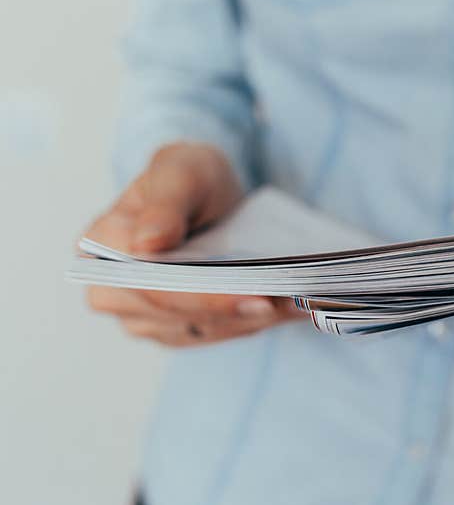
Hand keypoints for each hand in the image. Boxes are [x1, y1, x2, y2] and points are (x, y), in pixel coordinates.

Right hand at [85, 142, 305, 346]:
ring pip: (206, 330)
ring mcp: (145, 316)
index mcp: (103, 250)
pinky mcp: (178, 327)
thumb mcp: (179, 171)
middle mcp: (114, 291)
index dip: (208, 298)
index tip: (259, 297)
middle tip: (293, 301)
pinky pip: (218, 333)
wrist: (202, 193)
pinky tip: (289, 308)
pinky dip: (255, 321)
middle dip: (241, 311)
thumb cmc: (185, 175)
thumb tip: (148, 245)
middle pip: (182, 316)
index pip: (155, 288)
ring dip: (254, 320)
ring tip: (300, 303)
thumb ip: (165, 204)